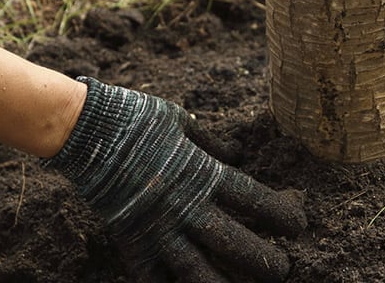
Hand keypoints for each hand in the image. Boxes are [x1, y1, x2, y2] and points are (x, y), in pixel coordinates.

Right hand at [42, 77, 306, 281]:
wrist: (87, 129)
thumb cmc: (137, 118)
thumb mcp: (181, 121)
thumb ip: (211, 141)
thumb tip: (236, 153)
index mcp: (204, 174)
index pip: (255, 200)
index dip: (282, 215)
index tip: (298, 227)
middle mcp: (187, 207)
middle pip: (235, 243)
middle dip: (264, 261)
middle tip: (282, 270)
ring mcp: (158, 228)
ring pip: (198, 271)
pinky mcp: (131, 239)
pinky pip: (151, 275)